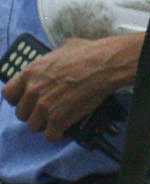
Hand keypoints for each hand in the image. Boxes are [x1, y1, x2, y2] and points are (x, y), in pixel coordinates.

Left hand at [6, 34, 138, 143]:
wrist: (106, 65)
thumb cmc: (89, 53)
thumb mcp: (63, 48)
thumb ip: (52, 59)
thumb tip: (56, 59)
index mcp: (30, 73)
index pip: (8, 94)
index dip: (17, 99)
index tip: (25, 101)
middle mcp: (33, 91)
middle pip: (21, 113)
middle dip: (33, 113)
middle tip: (45, 111)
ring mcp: (45, 106)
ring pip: (33, 126)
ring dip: (44, 124)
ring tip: (56, 120)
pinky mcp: (59, 118)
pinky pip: (50, 135)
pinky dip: (58, 134)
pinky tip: (64, 128)